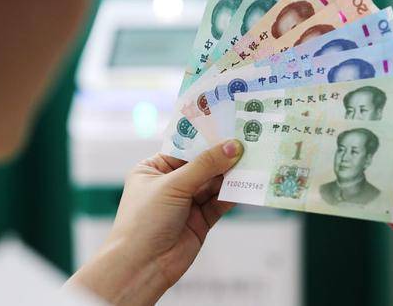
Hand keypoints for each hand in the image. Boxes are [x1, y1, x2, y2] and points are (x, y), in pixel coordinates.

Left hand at [65, 140, 243, 305]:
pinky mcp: (200, 220)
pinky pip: (220, 202)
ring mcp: (186, 202)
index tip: (228, 125)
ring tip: (251, 161)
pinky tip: (246, 184)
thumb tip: (232, 146)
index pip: (184, 147)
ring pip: (214, 183)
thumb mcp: (173, 185)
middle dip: (222, 155)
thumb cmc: (143, 221)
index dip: (206, 137)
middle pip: (202, 164)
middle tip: (247, 141)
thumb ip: (205, 166)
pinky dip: (232, 194)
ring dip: (230, 174)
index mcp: (154, 168)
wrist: (141, 267)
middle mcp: (171, 183)